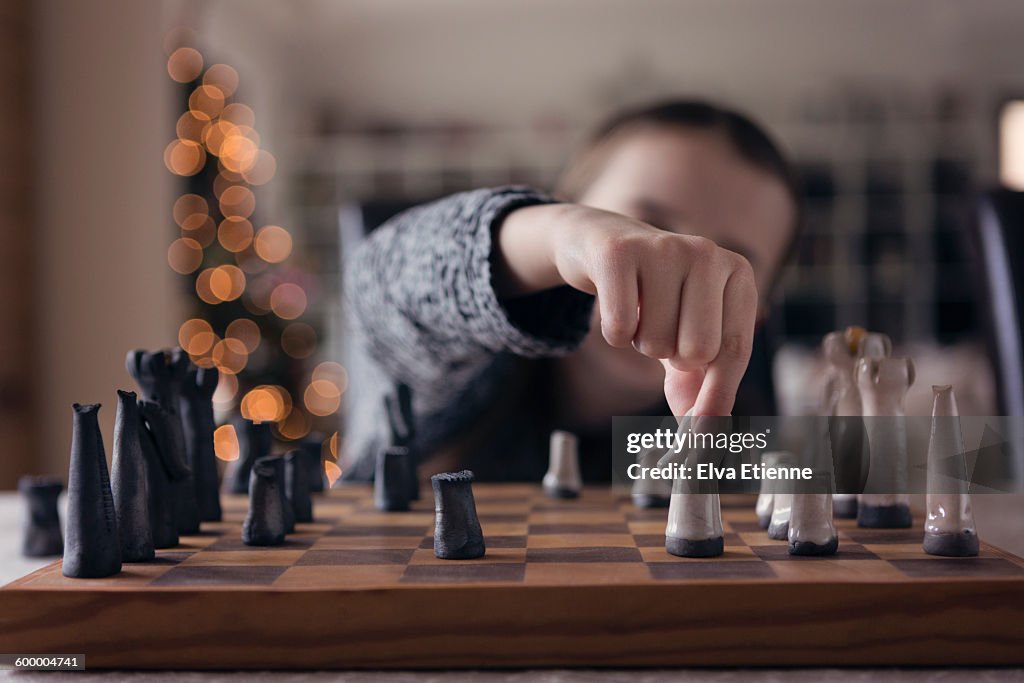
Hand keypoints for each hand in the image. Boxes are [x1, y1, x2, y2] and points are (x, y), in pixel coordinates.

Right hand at [495, 204, 757, 415]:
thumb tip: (703, 433)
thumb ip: (699, 381)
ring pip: (655, 341)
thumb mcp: (684, 333)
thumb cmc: (653, 296)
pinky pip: (620, 329)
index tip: (701, 435)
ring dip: (640, 341)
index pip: (735, 350)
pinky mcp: (619, 252)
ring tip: (639, 310)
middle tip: (661, 329)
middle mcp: (708, 254)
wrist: (599, 243)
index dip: (716, 397)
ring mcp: (664, 248)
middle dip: (671, 355)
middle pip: (698, 350)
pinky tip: (615, 305)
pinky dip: (614, 334)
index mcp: (738, 273)